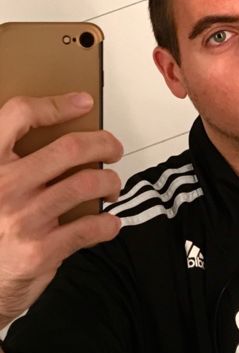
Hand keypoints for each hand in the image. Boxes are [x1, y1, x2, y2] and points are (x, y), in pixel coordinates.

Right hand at [0, 93, 122, 328]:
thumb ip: (18, 163)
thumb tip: (67, 138)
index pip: (18, 115)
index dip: (55, 104)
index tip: (83, 102)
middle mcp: (3, 186)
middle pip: (68, 148)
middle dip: (103, 143)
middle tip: (114, 148)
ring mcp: (22, 219)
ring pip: (86, 183)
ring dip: (110, 181)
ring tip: (111, 185)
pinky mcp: (40, 250)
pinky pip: (90, 227)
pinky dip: (108, 224)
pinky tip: (109, 223)